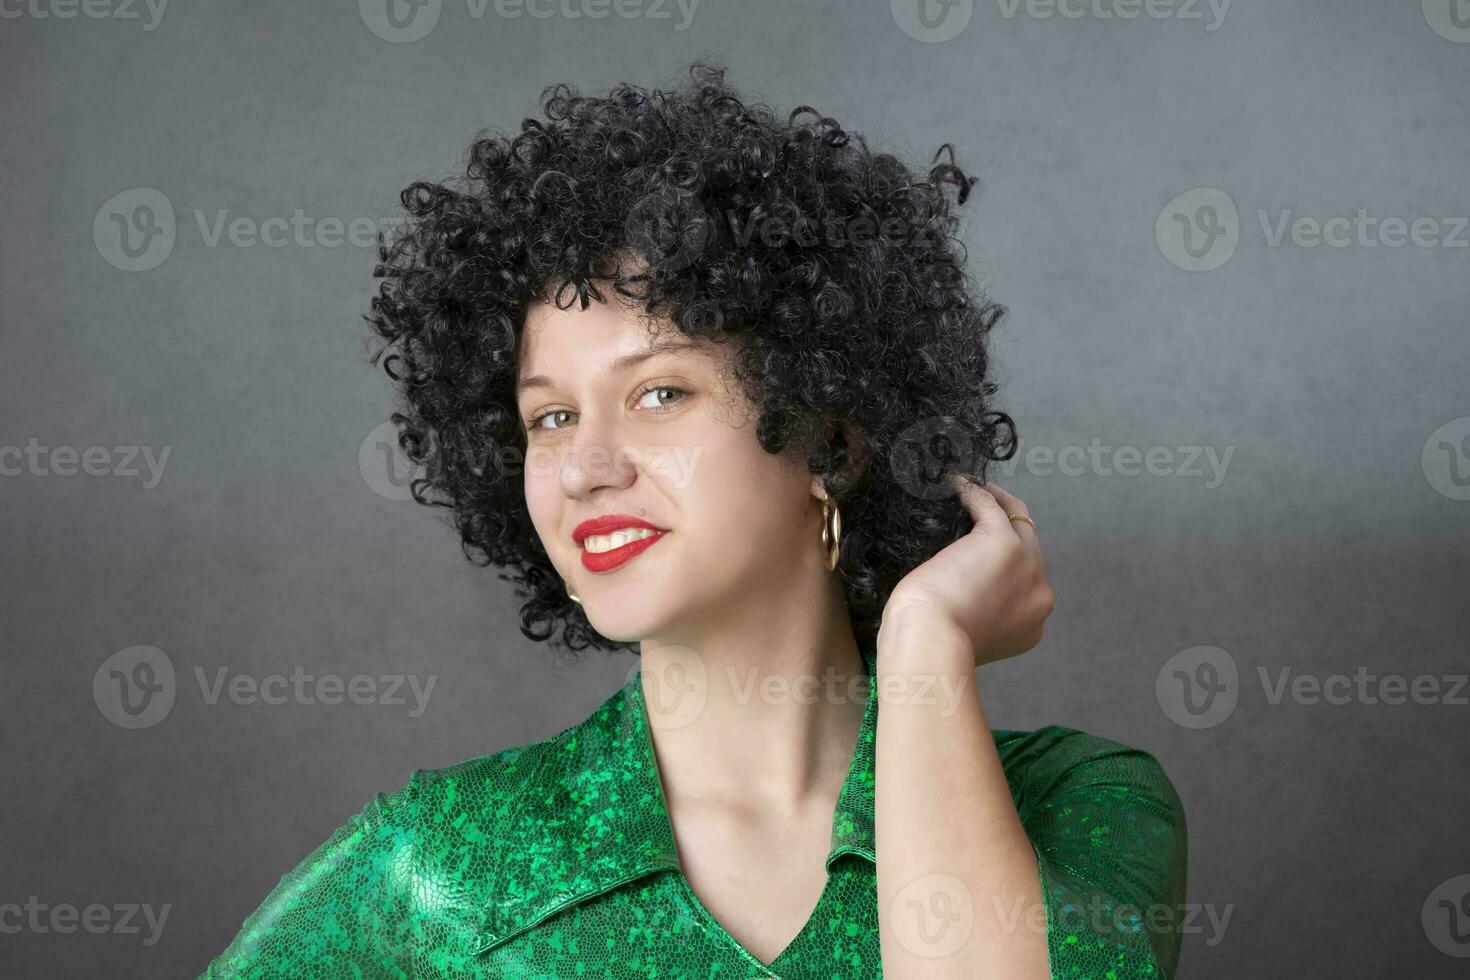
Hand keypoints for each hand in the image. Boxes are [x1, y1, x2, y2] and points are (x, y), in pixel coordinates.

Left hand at [881, 475, 1054, 667]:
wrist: (932, 640)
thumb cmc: (936, 643)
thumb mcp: (972, 636)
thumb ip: (982, 616)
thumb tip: (963, 594)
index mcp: (1033, 624)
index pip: (1026, 581)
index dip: (1006, 564)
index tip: (980, 553)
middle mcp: (1040, 593)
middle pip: (1029, 546)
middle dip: (1006, 526)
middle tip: (980, 509)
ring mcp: (1027, 564)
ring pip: (1018, 519)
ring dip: (996, 501)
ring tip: (971, 490)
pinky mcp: (1003, 541)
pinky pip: (991, 505)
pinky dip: (974, 492)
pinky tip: (957, 485)